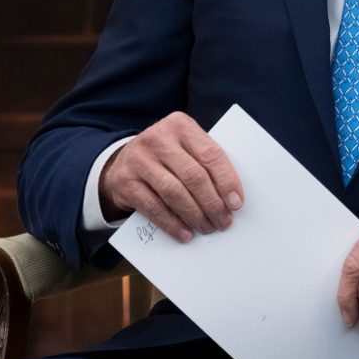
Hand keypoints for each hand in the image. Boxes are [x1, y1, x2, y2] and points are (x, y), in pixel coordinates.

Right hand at [98, 111, 243, 242]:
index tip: (236, 203)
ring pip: (174, 193)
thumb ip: (204, 162)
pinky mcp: (126, 182)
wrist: (123, 162)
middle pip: (193, 176)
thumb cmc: (166, 156)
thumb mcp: (184, 147)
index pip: (210, 154)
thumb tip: (230, 198)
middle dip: (212, 203)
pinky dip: (172, 224)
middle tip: (224, 221)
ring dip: (195, 215)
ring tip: (207, 228)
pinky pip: (154, 208)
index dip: (226, 181)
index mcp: (180, 125)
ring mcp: (139, 160)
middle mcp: (158, 139)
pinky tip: (185, 233)